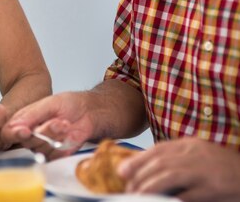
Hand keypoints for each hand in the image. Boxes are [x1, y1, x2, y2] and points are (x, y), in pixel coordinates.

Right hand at [0, 92, 92, 158]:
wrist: (89, 112)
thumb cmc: (68, 103)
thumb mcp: (49, 104)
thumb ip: (31, 115)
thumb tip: (15, 126)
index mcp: (23, 121)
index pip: (9, 133)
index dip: (15, 134)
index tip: (26, 131)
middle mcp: (30, 135)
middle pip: (27, 142)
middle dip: (44, 132)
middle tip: (57, 121)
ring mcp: (42, 145)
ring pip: (41, 149)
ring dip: (55, 137)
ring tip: (65, 124)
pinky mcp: (55, 154)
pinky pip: (53, 156)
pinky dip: (63, 146)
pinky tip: (69, 135)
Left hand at [119, 137, 239, 201]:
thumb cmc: (220, 169)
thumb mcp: (197, 156)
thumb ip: (173, 159)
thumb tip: (140, 169)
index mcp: (190, 145)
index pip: (158, 150)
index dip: (137, 161)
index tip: (121, 172)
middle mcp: (195, 155)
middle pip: (160, 163)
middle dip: (140, 177)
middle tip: (128, 189)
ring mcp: (204, 171)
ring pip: (169, 176)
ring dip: (149, 187)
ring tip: (138, 196)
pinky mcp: (213, 189)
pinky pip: (186, 195)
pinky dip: (171, 199)